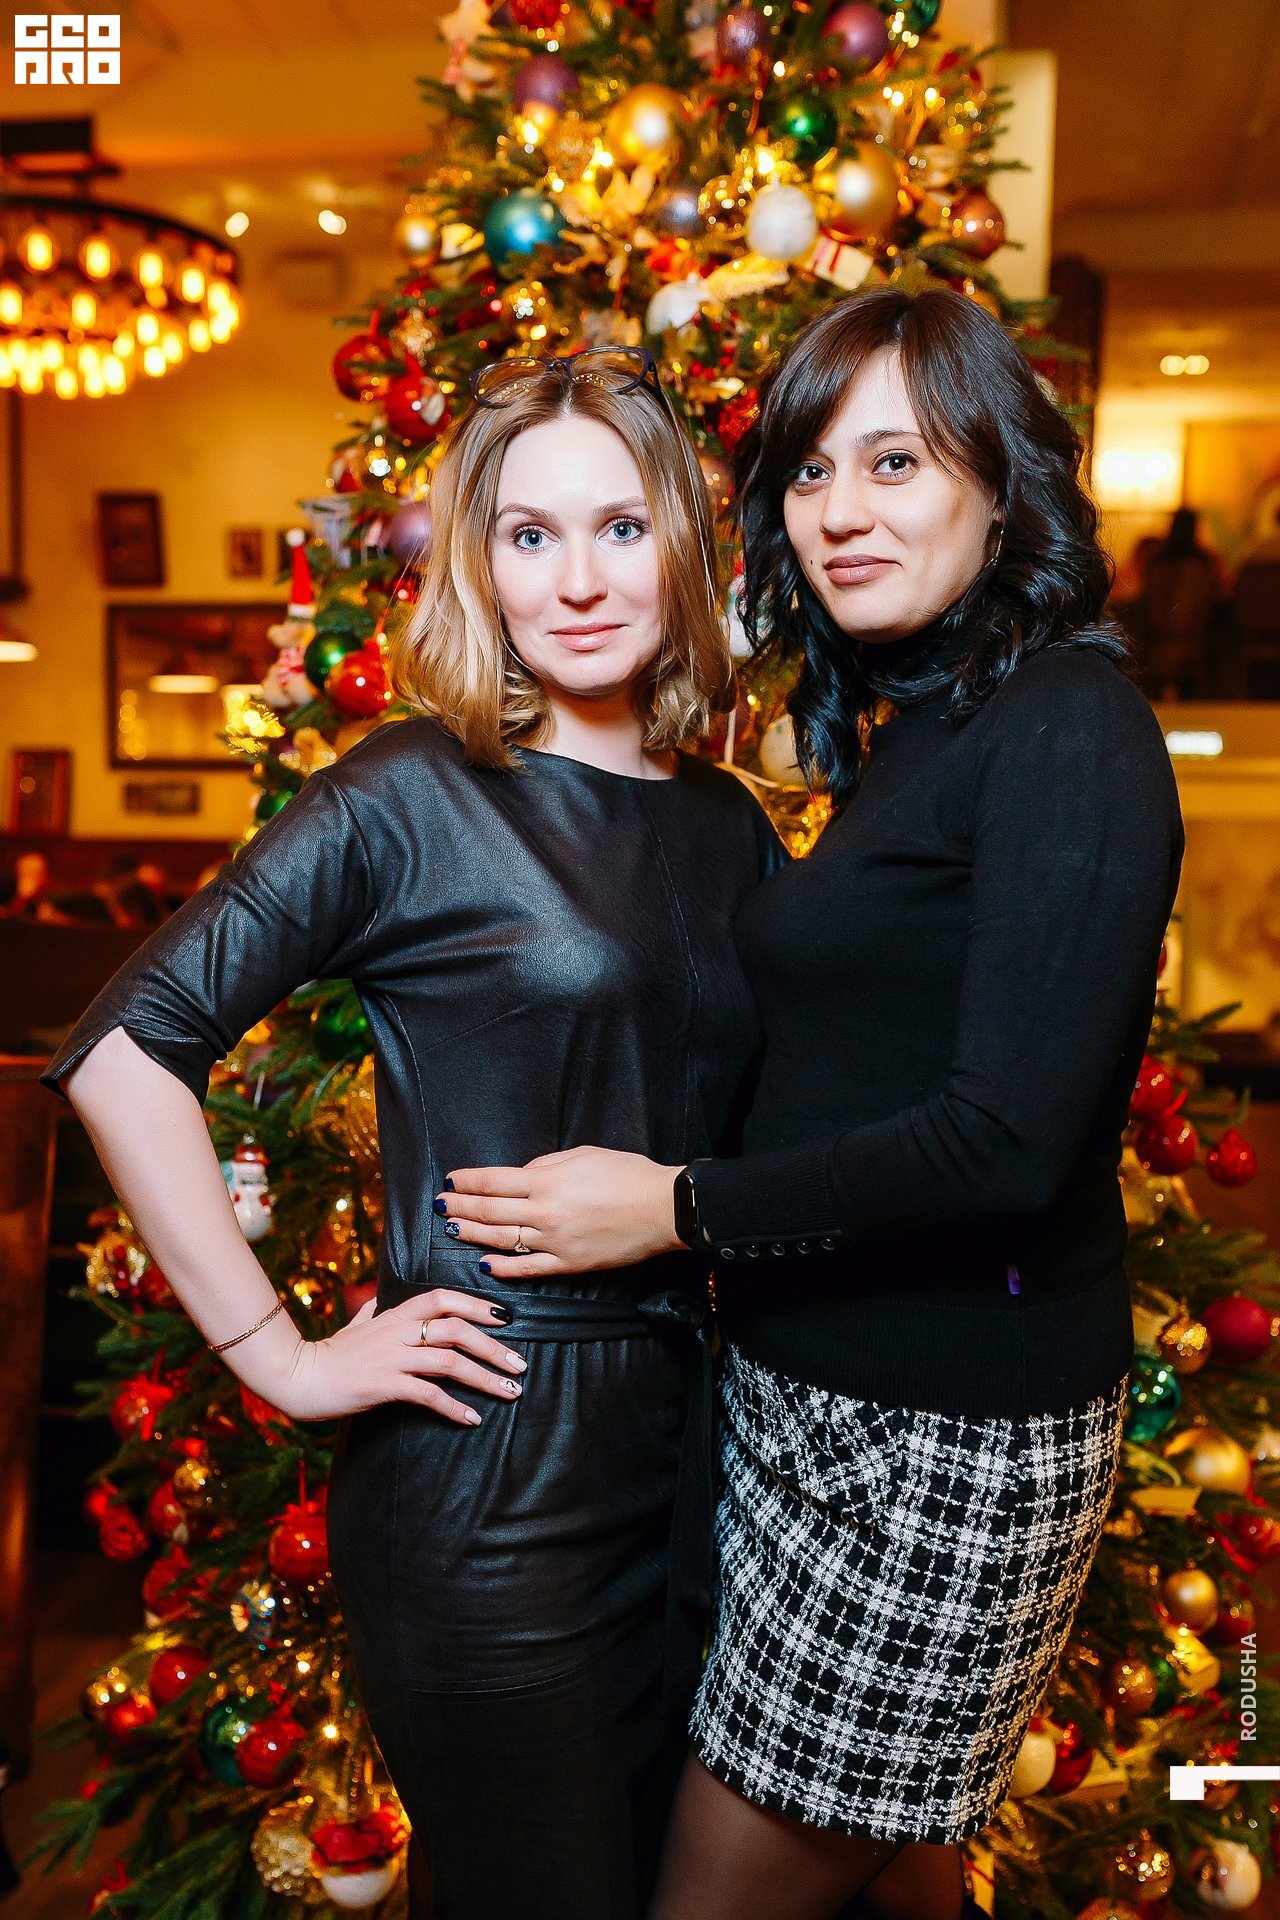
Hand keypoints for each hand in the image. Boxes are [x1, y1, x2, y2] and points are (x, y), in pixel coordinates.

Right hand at [277, 1289, 526, 1425]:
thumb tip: (382, 1300)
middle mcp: (398, 1331)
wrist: (299, 1377)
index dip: (478, 1304)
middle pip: (458, 1329)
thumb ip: (375, 1311)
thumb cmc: (331, 1353)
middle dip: (494, 1347)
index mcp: (396, 1314)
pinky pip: (428, 1394)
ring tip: (509, 1392)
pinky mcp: (384, 1385)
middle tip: (519, 1366)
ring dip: (485, 1378)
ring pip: (450, 1361)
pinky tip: (471, 1418)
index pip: (445, 1298)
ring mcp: (392, 1357)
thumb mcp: (357, 1323)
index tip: (505, 1318)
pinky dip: (454, 1407)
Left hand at [439, 1147, 683, 1280]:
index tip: (451, 1181)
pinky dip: (503, 1267)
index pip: (494, 1181)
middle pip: (490, 1210)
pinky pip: (527, 1268)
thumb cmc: (627, 1175)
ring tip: (454, 1229)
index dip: (468, 1181)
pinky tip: (484, 1264)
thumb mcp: (583, 1155)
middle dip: (461, 1206)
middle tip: (440, 1206)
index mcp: (548, 1181)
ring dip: (474, 1234)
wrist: (661, 1209)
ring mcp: (555, 1241)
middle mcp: (545, 1212)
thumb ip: (547, 1165)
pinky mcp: (568, 1264)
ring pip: (502, 1240)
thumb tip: (522, 1176)